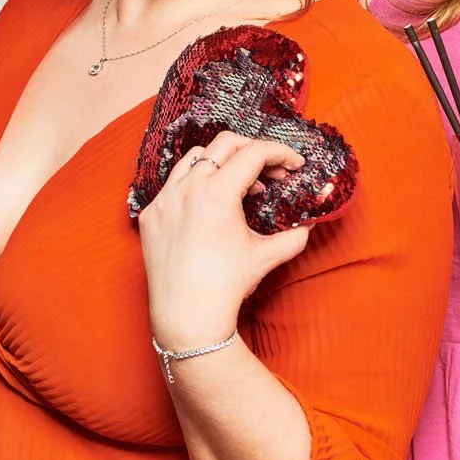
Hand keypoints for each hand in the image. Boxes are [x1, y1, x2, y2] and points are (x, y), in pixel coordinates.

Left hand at [137, 130, 312, 351]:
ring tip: (239, 186)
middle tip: (272, 170)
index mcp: (217, 192)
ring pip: (194, 158)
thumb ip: (295, 236)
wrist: (186, 315)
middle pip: (224, 144)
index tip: (294, 164)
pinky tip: (208, 206)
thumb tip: (309, 225)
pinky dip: (195, 185)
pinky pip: (173, 185)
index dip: (281, 153)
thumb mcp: (267, 256)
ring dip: (222, 163)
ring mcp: (164, 199)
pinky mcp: (150, 215)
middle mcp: (187, 188)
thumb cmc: (226, 286)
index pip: (254, 153)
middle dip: (253, 150)